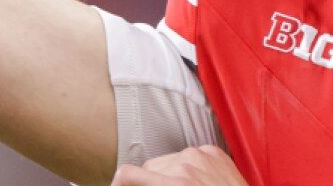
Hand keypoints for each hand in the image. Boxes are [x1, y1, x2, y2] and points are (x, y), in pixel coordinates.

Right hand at [111, 146, 248, 185]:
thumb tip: (133, 183)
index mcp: (174, 182)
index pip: (128, 173)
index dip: (119, 183)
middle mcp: (185, 163)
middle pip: (149, 166)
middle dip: (149, 181)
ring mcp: (201, 153)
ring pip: (168, 160)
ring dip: (169, 173)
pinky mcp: (213, 150)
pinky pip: (190, 155)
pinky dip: (189, 167)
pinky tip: (198, 181)